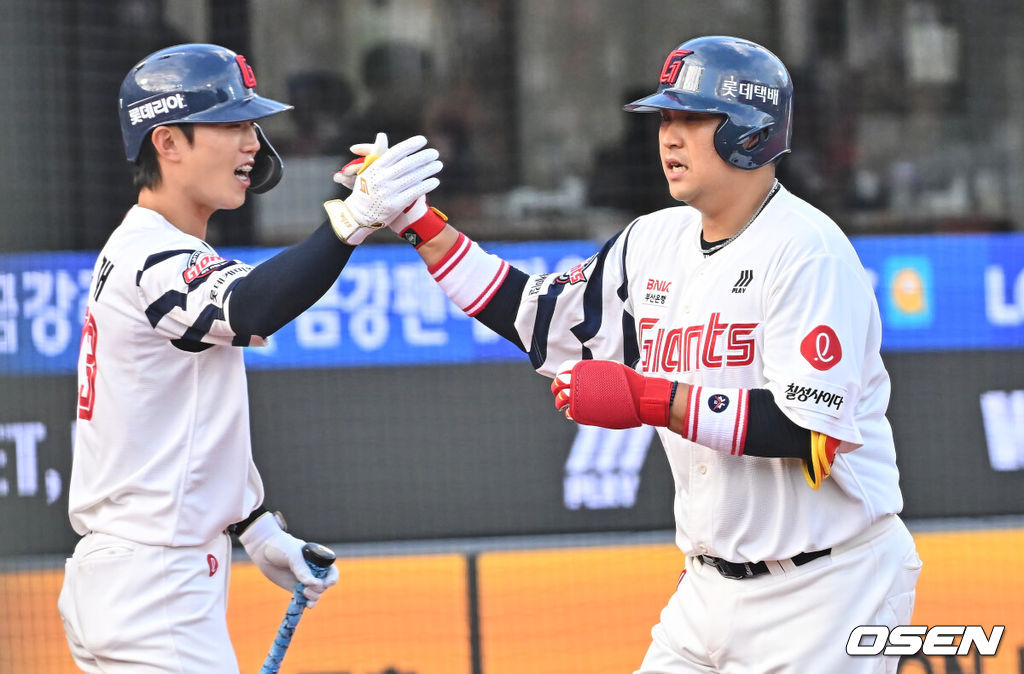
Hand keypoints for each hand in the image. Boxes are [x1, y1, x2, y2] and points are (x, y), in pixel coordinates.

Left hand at [238, 512, 338, 606]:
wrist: (262, 549)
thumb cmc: (280, 546)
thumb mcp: (293, 555)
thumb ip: (302, 569)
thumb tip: (313, 584)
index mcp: (317, 559)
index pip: (331, 570)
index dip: (332, 578)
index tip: (327, 583)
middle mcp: (312, 570)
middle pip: (324, 585)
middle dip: (319, 589)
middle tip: (307, 589)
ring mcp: (303, 580)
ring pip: (316, 593)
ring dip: (314, 597)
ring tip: (304, 594)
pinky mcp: (294, 588)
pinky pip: (303, 598)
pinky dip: (306, 603)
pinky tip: (306, 606)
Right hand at [324, 134, 441, 244]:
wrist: (359, 214)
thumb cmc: (366, 188)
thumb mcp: (367, 170)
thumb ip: (377, 153)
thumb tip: (382, 135)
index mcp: (375, 167)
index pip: (395, 152)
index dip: (410, 145)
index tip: (423, 140)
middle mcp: (381, 179)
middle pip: (407, 164)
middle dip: (423, 157)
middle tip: (435, 153)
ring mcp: (388, 192)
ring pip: (413, 178)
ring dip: (428, 170)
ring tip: (438, 164)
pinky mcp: (395, 205)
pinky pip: (414, 193)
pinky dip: (426, 186)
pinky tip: (435, 181)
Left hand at [551, 359, 674, 428]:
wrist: (639, 397)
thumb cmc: (629, 383)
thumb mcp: (610, 368)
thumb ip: (596, 371)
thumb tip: (589, 373)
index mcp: (586, 369)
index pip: (564, 369)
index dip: (562, 375)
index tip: (564, 380)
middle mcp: (580, 381)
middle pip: (558, 384)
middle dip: (557, 388)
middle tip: (561, 393)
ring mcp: (581, 397)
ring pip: (560, 399)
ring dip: (559, 402)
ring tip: (562, 405)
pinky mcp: (585, 412)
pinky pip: (570, 413)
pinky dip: (569, 413)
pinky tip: (572, 414)